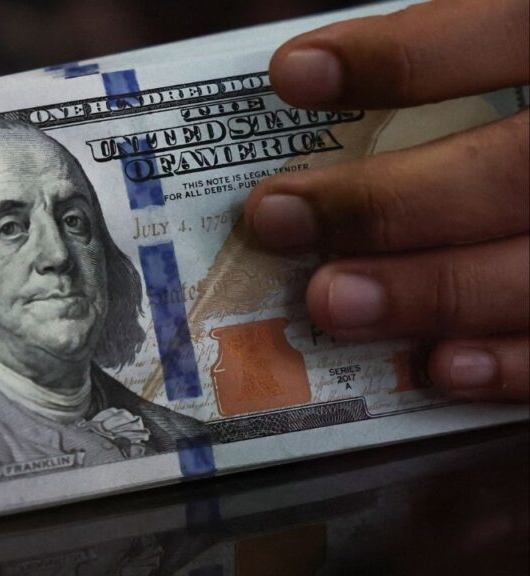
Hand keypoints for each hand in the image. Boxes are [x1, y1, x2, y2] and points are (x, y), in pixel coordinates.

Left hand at [246, 0, 527, 401]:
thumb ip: (482, 44)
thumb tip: (339, 77)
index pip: (515, 26)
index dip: (407, 56)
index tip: (293, 75)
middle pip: (519, 171)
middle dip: (390, 204)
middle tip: (278, 216)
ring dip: (434, 293)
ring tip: (331, 304)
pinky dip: (519, 365)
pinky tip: (439, 368)